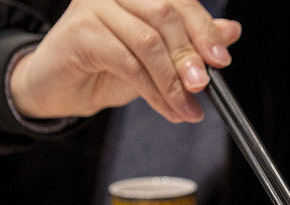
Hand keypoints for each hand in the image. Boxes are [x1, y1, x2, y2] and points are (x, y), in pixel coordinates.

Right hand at [9, 0, 241, 122]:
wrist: (57, 88)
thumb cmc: (105, 68)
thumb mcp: (157, 57)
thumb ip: (191, 42)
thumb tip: (231, 32)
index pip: (179, 2)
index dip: (204, 30)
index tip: (222, 60)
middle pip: (165, 15)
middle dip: (189, 56)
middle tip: (203, 88)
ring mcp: (94, 6)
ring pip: (148, 42)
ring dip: (172, 82)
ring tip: (186, 109)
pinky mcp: (81, 32)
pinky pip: (128, 63)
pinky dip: (153, 91)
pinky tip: (166, 109)